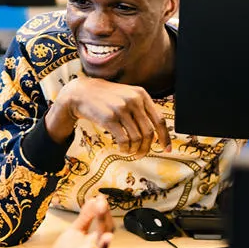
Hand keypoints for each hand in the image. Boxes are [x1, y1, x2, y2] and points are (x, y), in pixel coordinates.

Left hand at [38, 196, 114, 247]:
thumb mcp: (76, 231)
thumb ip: (86, 217)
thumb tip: (97, 198)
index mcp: (93, 241)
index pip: (104, 226)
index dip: (104, 213)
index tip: (101, 199)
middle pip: (103, 238)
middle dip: (105, 227)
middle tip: (104, 212)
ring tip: (107, 237)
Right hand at [45, 78, 171, 156]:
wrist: (82, 93)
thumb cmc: (107, 98)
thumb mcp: (127, 96)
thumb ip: (141, 109)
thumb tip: (156, 133)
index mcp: (141, 95)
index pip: (159, 120)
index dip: (165, 137)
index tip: (166, 149)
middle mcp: (133, 100)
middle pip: (149, 132)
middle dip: (146, 148)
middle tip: (140, 154)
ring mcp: (121, 109)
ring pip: (137, 138)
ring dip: (134, 149)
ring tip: (129, 151)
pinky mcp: (109, 118)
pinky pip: (124, 140)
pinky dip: (125, 148)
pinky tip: (122, 149)